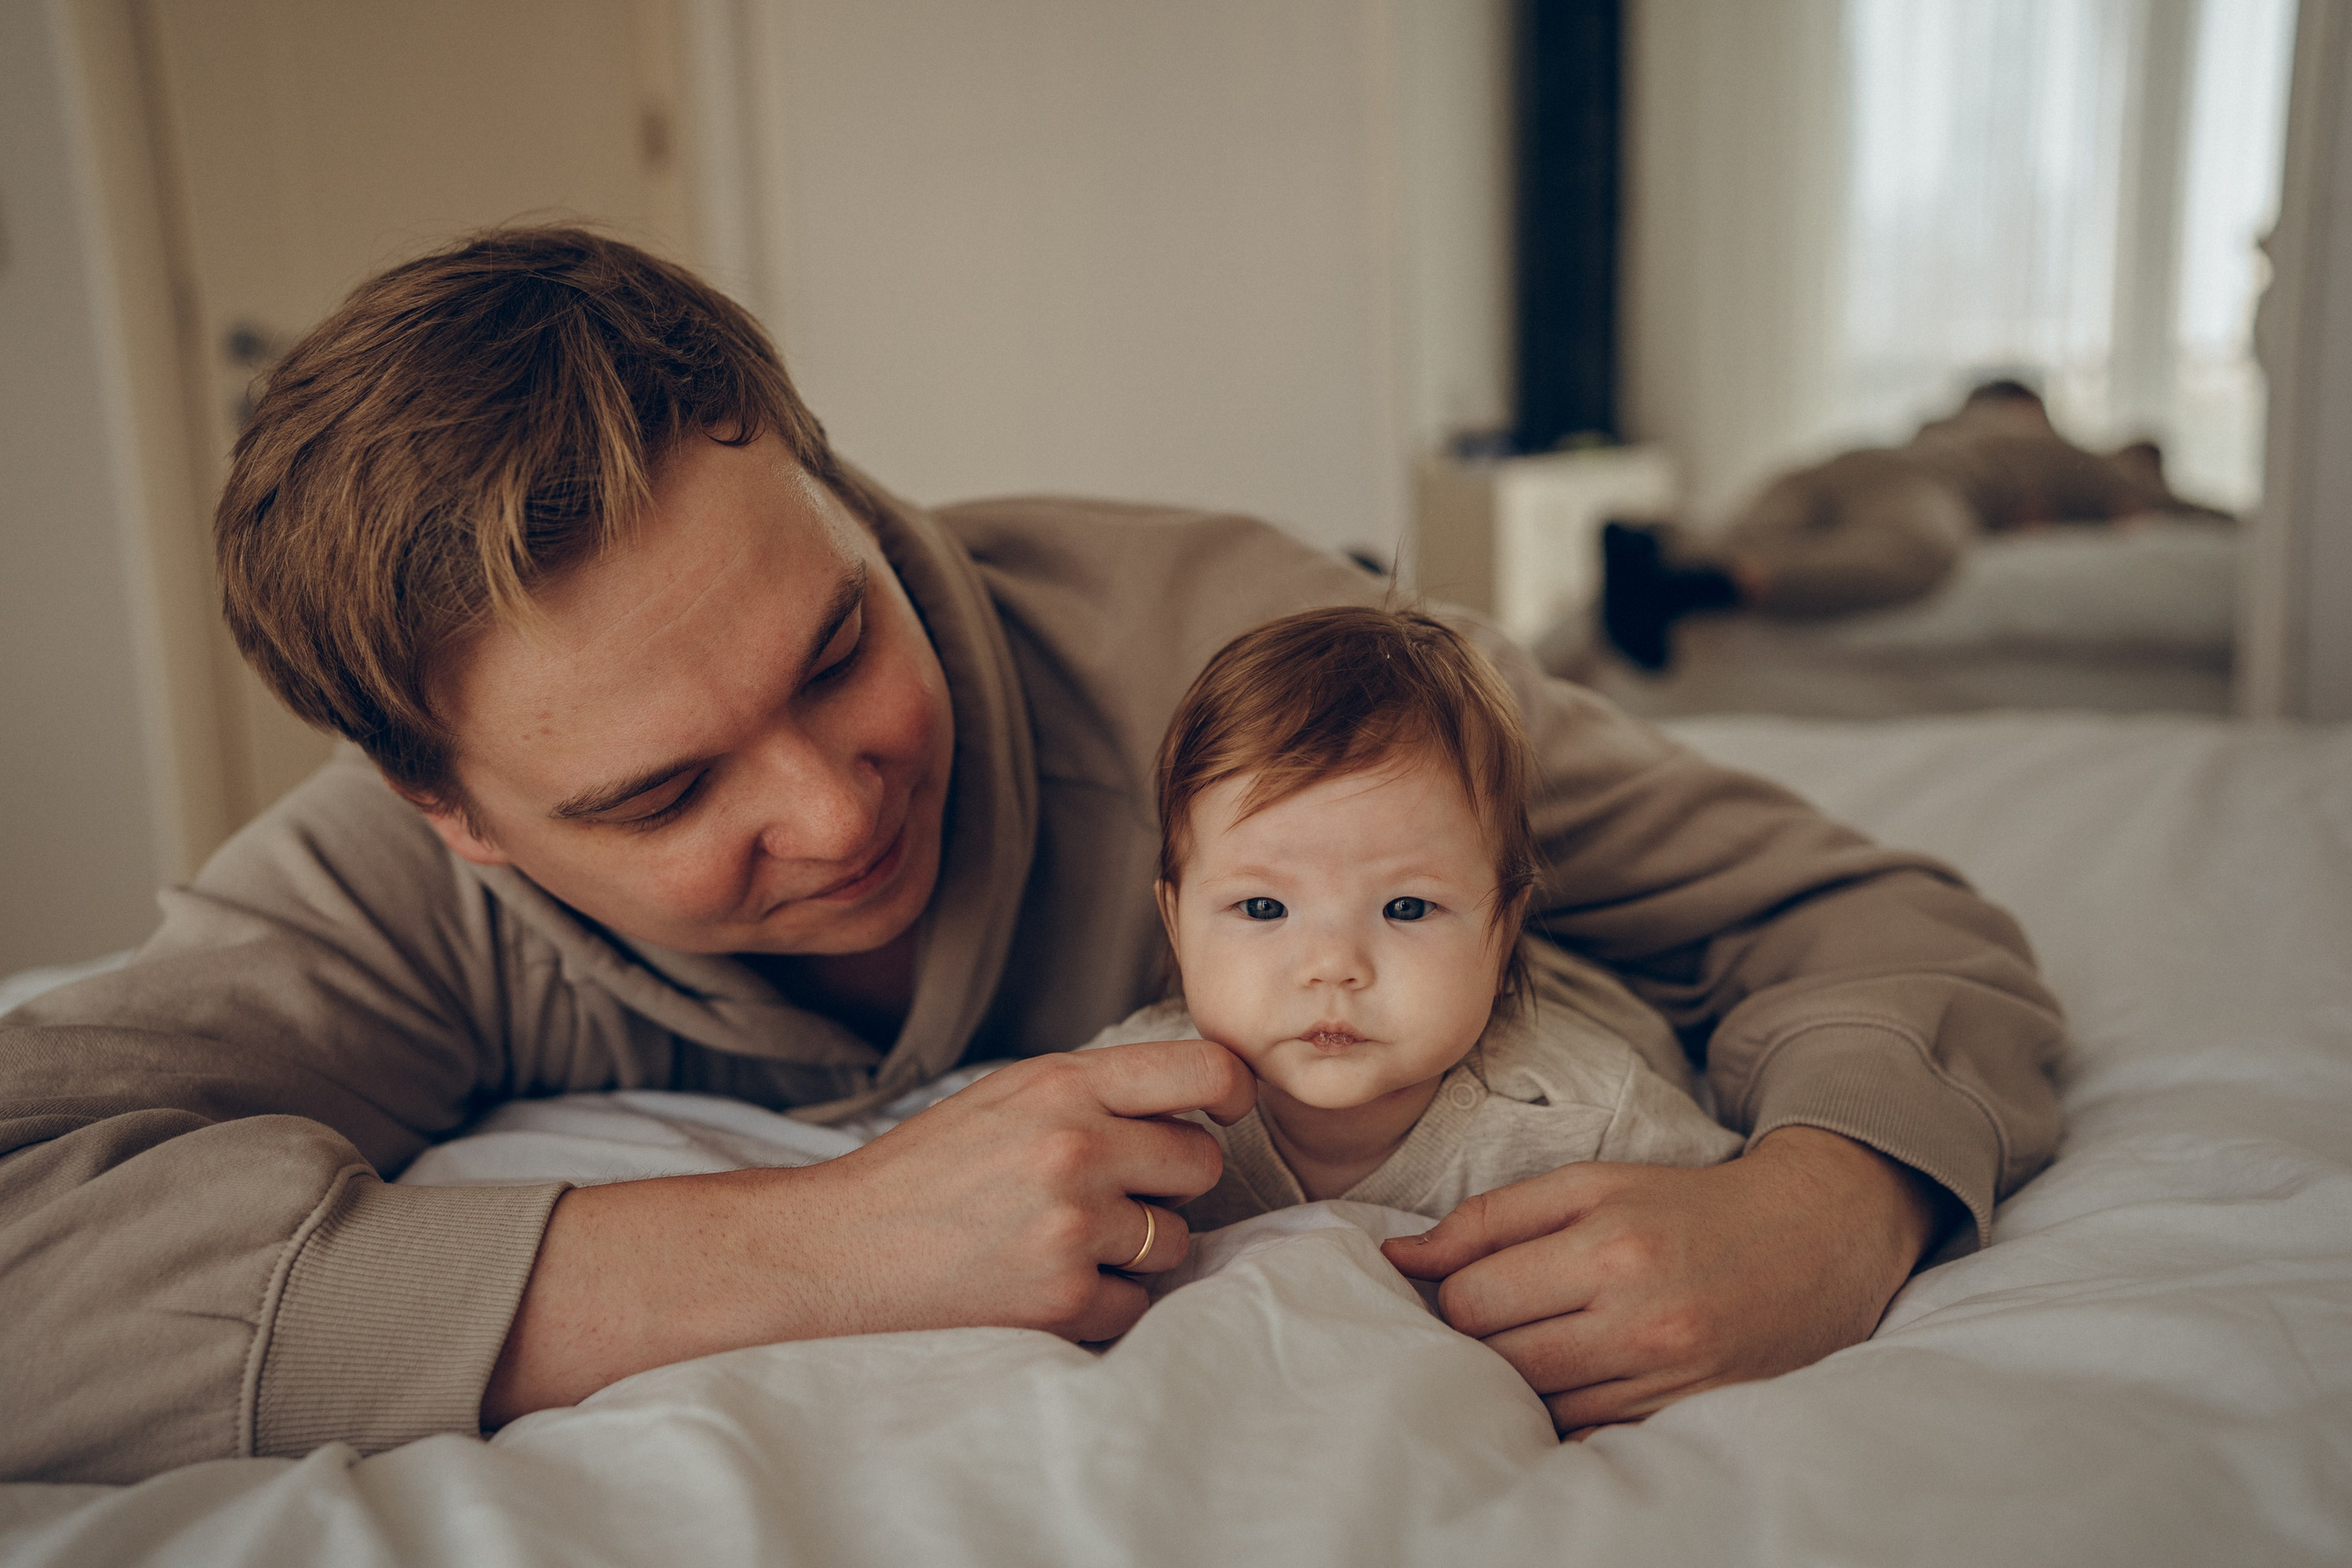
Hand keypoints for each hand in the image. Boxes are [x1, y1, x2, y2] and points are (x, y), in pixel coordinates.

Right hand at [484, 1039, 1253, 1424]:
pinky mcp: (1062, 1295)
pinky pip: (1136, 1303)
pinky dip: (1104, 1302)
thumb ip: (1094, 1091)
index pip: (1202, 1071)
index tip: (1226, 1112)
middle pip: (1200, 1165)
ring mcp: (1073, 1224)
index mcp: (1064, 1084)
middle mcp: (1077, 1146)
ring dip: (1139, 1247)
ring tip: (1069, 1238)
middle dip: (1170, 1182)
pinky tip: (1049, 1281)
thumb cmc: (925, 1168)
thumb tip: (1192, 1102)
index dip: (1232, 1092)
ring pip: (1176, 1240)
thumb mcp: (1007, 1093)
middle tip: (1113, 1191)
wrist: (840, 1246)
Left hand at [1381, 1127, 1945, 1435]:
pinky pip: (1587, 1433)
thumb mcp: (1590, 1184)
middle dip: (1474, 1341)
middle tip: (1488, 1318)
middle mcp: (1638, 1315)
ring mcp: (1665, 1374)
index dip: (1447, 1295)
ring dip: (1516, 1379)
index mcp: (1609, 1243)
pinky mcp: (1684, 1412)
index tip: (1456, 1285)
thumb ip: (1488, 1219)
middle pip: (1496, 1356)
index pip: (1473, 1298)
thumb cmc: (1686, 1204)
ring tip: (1532, 1341)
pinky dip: (1564, 1410)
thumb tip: (1399, 1259)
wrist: (1815, 1240)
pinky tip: (1573, 1376)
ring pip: (1536, 1403)